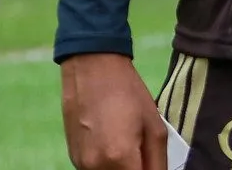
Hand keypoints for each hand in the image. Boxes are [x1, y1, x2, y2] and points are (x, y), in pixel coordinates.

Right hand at [62, 52, 167, 169]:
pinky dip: (109, 165)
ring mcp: (81, 164)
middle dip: (138, 169)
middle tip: (145, 152)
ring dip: (123, 168)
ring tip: (131, 144)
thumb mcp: (155, 126)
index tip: (155, 164)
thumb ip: (158, 160)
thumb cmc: (128, 94)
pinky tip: (115, 143)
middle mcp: (95, 167)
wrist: (91, 71)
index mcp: (119, 158)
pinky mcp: (73, 159)